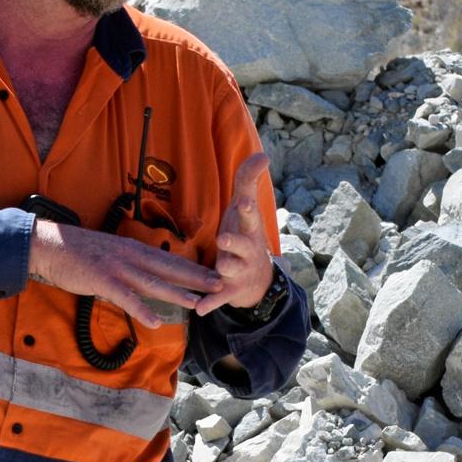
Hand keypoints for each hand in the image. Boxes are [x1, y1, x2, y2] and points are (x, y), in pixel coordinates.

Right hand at [28, 218, 221, 325]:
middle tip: (220, 285)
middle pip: (170, 268)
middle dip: (196, 278)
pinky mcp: (103, 280)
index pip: (170, 260)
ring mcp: (118, 268)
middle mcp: (131, 256)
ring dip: (177, 293)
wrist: (51, 245)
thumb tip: (144, 280)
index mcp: (134, 249)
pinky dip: (141, 310)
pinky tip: (156, 321)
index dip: (193, 268)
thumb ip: (129, 266)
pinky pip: (126, 297)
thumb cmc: (79, 253)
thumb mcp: (111, 255)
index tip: (214, 274)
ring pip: (153, 282)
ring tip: (197, 303)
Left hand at [192, 151, 274, 316]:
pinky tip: (199, 307)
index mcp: (249, 228)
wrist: (258, 281)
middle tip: (225, 238)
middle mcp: (247, 250)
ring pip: (229, 269)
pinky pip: (218, 297)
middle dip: (234, 242)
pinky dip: (210, 303)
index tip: (243, 201)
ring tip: (219, 268)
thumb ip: (248, 181)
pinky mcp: (229, 290)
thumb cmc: (246, 235)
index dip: (247, 209)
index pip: (250, 215)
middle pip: (241, 245)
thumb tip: (262, 154)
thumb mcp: (246, 210)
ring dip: (223, 269)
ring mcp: (239, 271)